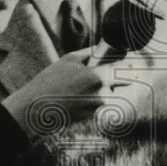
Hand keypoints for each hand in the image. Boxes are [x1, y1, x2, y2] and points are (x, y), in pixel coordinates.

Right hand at [2, 50, 127, 138]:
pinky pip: (99, 102)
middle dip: (120, 76)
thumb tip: (102, 49)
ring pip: (110, 92)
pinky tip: (77, 93)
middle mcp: (103, 94)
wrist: (36, 109)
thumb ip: (90, 53)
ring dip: (105, 87)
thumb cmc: (50, 81)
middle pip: (122, 83)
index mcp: (99, 77)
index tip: (130, 60)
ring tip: (83, 83)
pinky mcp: (92, 116)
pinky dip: (93, 96)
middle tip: (113, 70)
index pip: (125, 69)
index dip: (129, 64)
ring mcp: (98, 107)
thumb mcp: (69, 60)